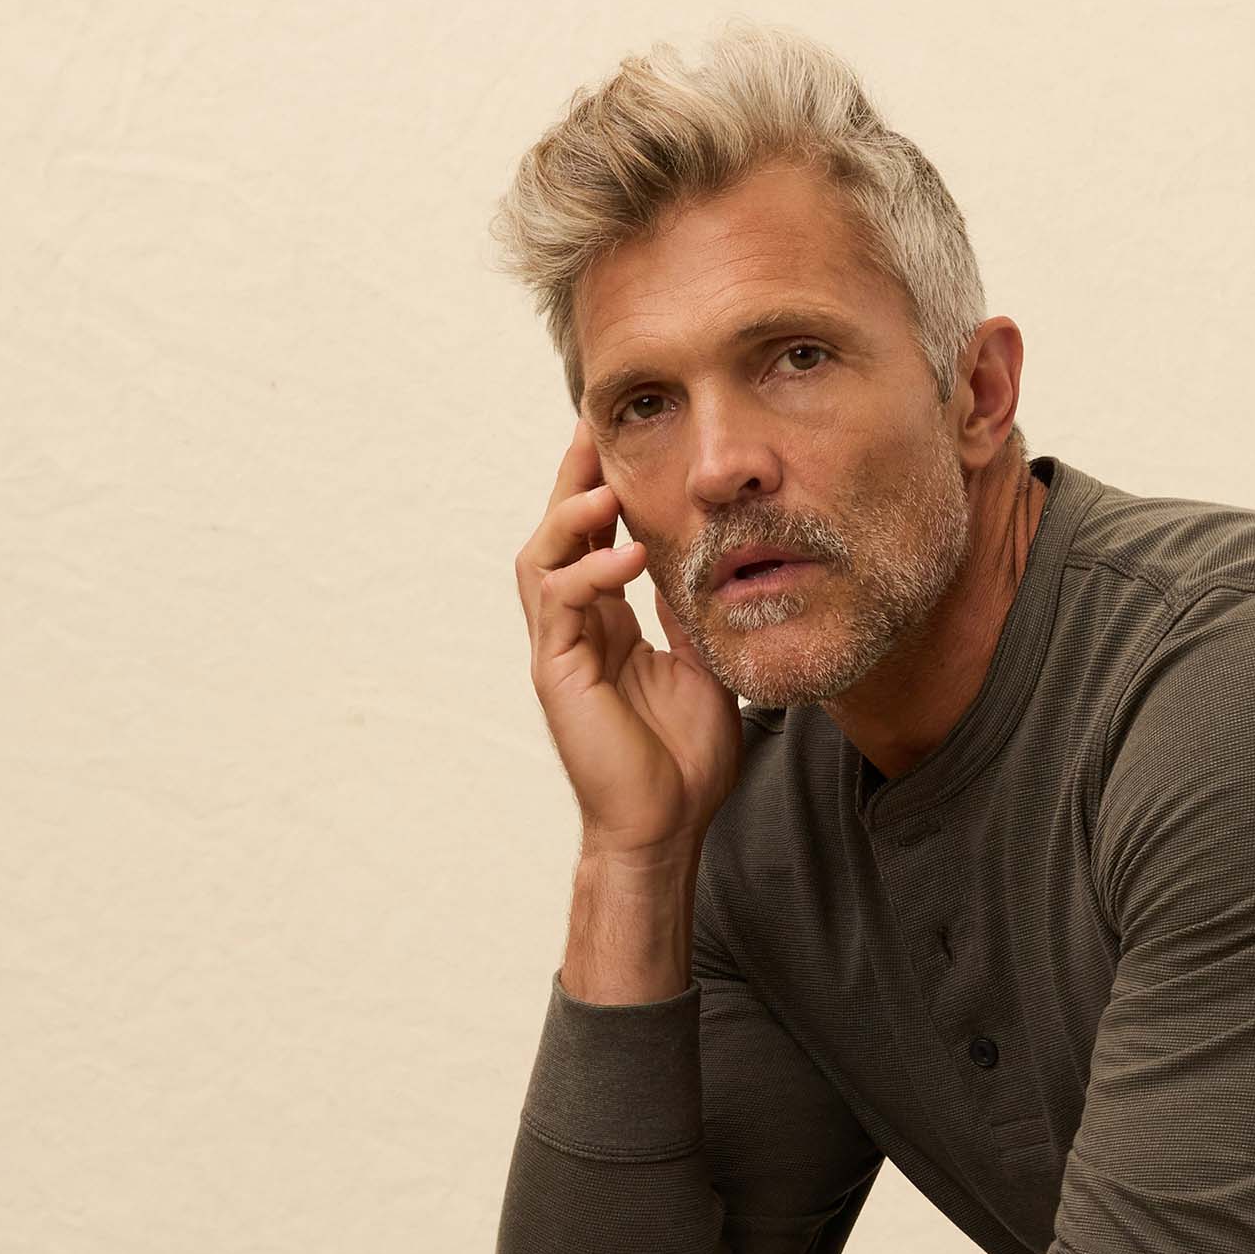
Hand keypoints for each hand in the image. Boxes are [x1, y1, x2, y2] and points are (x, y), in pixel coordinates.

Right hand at [516, 416, 742, 862]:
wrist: (666, 827)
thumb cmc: (684, 762)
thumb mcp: (705, 668)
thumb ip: (695, 617)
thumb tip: (712, 566)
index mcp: (606, 625)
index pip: (596, 540)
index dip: (605, 489)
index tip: (626, 441)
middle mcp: (575, 628)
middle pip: (558, 532)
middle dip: (574, 477)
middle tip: (595, 426)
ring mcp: (560, 649)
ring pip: (542, 557)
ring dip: (571, 515)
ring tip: (607, 485)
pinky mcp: (556, 672)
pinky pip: (559, 602)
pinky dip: (589, 573)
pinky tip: (625, 558)